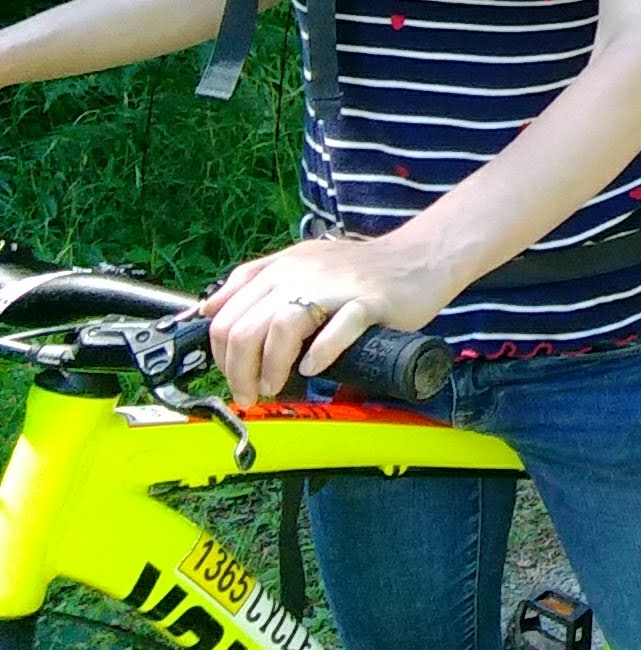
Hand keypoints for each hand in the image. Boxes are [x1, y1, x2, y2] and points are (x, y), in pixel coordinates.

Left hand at [202, 237, 453, 405]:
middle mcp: (303, 273)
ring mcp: (337, 286)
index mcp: (283, 267)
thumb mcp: (302, 263)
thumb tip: (211, 310)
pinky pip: (339, 327)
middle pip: (247, 326)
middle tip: (249, 393)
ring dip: (270, 367)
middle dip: (238, 371)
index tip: (233, 376)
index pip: (226, 314)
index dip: (221, 354)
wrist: (421, 256)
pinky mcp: (371, 301)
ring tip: (275, 385)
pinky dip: (320, 352)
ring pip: (282, 327)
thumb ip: (259, 281)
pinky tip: (314, 367)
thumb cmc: (362, 269)